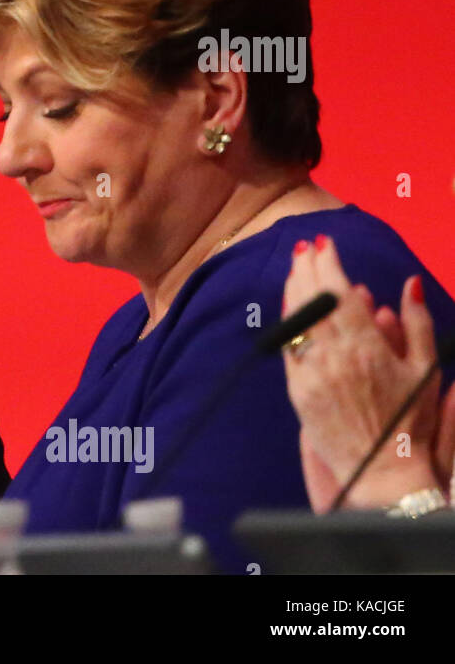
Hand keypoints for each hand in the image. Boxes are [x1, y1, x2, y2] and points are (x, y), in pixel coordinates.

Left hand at [282, 235, 441, 511]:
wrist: (381, 468)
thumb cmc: (410, 420)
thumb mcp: (425, 369)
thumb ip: (417, 323)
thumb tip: (409, 283)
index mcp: (367, 348)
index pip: (340, 295)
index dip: (330, 266)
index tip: (326, 244)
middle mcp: (334, 357)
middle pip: (314, 301)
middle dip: (309, 269)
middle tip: (306, 247)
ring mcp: (312, 374)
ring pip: (296, 321)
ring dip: (294, 289)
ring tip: (297, 267)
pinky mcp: (297, 391)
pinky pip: (288, 347)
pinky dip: (287, 321)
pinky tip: (289, 305)